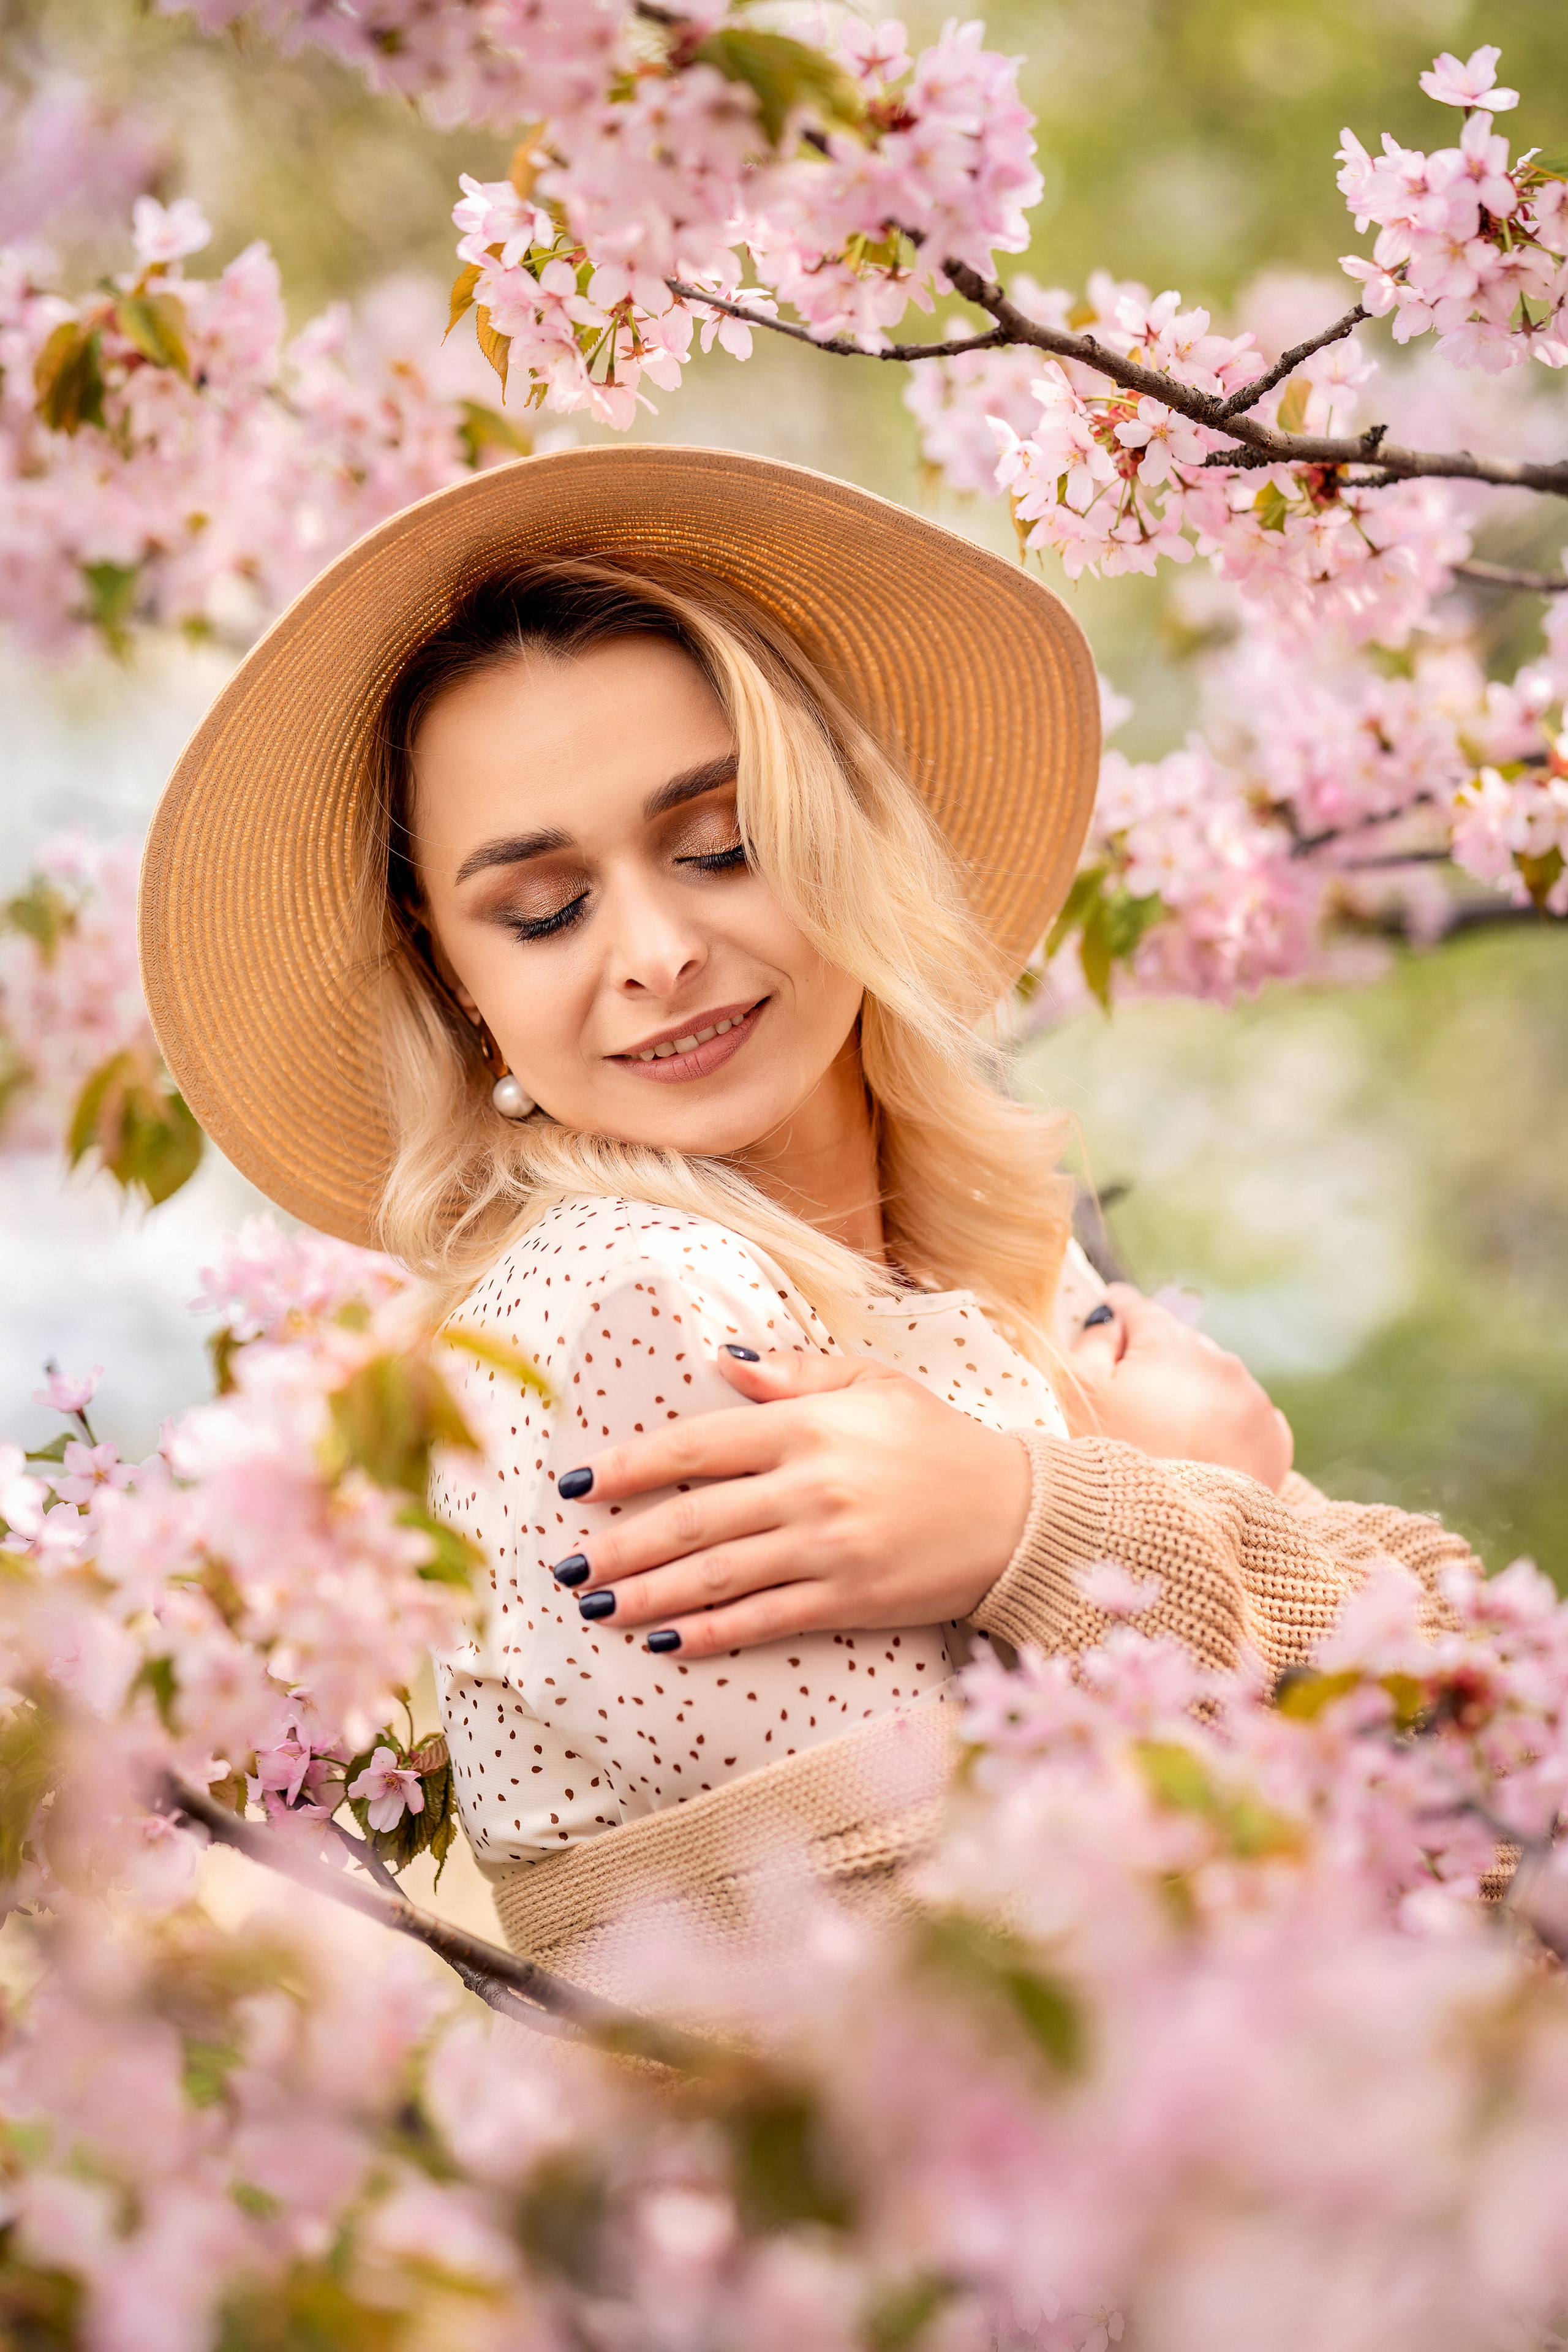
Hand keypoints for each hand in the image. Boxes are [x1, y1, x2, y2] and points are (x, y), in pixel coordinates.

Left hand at [552, 1350, 1030, 1658]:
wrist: (1016, 1513)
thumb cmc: (939, 1442)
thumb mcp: (875, 1384)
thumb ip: (797, 1374)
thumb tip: (724, 1364)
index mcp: (809, 1427)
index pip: (696, 1445)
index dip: (630, 1465)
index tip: (575, 1483)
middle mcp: (809, 1487)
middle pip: (692, 1519)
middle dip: (619, 1545)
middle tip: (565, 1564)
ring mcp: (827, 1548)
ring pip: (715, 1576)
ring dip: (646, 1594)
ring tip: (593, 1607)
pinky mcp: (848, 1600)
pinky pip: (763, 1620)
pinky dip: (709, 1633)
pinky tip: (664, 1643)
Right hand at [1066, 1284, 1292, 1491]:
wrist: (1164, 1540)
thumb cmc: (1111, 1461)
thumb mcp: (1077, 1394)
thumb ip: (1092, 1341)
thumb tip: (1111, 1317)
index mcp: (1170, 1343)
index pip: (1135, 1309)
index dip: (1111, 1321)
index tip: (1101, 1334)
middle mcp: (1221, 1362)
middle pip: (1177, 1345)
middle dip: (1153, 1365)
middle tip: (1128, 1409)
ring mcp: (1253, 1401)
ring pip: (1212, 1380)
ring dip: (1191, 1396)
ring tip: (1164, 1438)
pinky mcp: (1274, 1440)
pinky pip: (1244, 1415)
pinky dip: (1224, 1426)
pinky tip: (1199, 1451)